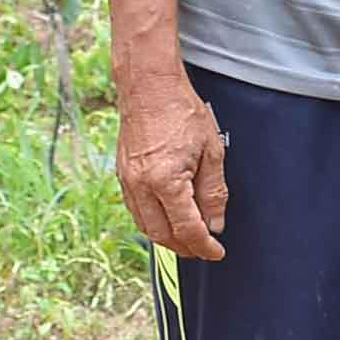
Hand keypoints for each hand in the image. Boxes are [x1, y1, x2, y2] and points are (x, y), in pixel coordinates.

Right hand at [114, 70, 228, 259]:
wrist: (149, 86)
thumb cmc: (182, 112)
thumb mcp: (212, 152)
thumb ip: (214, 192)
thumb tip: (215, 224)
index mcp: (165, 181)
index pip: (187, 229)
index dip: (204, 246)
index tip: (217, 252)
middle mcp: (141, 186)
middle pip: (162, 235)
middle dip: (185, 248)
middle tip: (205, 249)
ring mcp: (127, 182)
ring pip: (146, 227)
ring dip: (168, 239)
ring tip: (189, 239)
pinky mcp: (121, 175)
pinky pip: (137, 211)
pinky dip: (153, 222)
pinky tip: (169, 219)